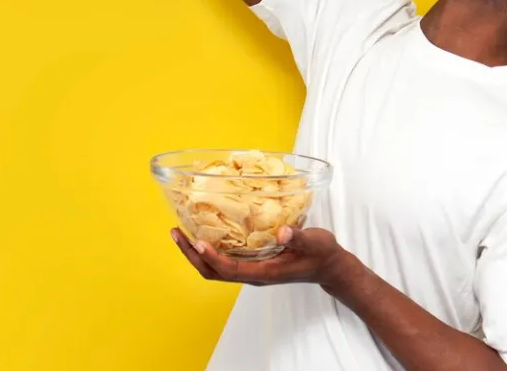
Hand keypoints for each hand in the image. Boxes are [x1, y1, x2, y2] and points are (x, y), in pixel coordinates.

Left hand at [170, 226, 358, 289]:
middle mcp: (254, 275)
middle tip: (177, 234)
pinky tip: (205, 233)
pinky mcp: (253, 264)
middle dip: (193, 255)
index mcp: (265, 273)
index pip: (230, 269)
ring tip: (181, 233)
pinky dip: (209, 250)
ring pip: (216, 268)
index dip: (212, 257)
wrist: (329, 267)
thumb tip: (282, 231)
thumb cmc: (321, 254)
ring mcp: (252, 271)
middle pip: (214, 272)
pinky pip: (224, 261)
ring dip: (196, 253)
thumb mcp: (314, 242)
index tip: (197, 241)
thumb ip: (298, 237)